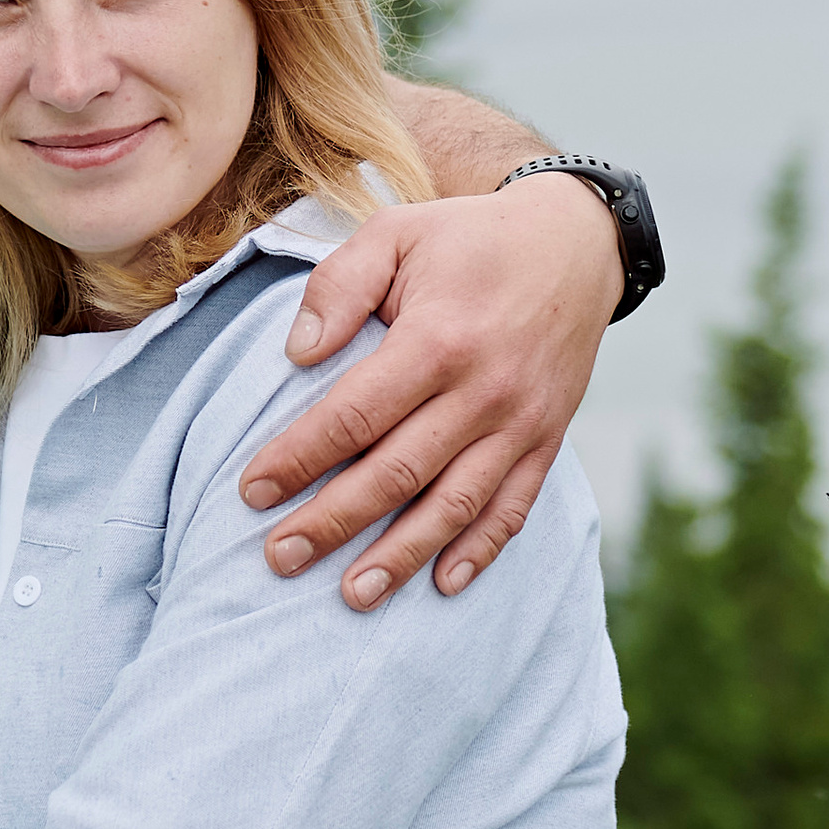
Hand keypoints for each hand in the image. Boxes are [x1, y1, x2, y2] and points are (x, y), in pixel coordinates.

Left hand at [242, 173, 618, 605]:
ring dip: (402, 555)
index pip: (354, 415)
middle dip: (333, 521)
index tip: (253, 491)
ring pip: (455, 504)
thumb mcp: (396, 233)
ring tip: (352, 595)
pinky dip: (481, 550)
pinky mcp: (547, 439)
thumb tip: (299, 353)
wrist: (576, 242)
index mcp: (437, 339)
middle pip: (397, 473)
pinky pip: (515, 506)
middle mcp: (483, 391)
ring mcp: (521, 422)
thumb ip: (340, 285)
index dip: (299, 457)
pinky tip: (443, 584)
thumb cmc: (469, 239)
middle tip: (279, 558)